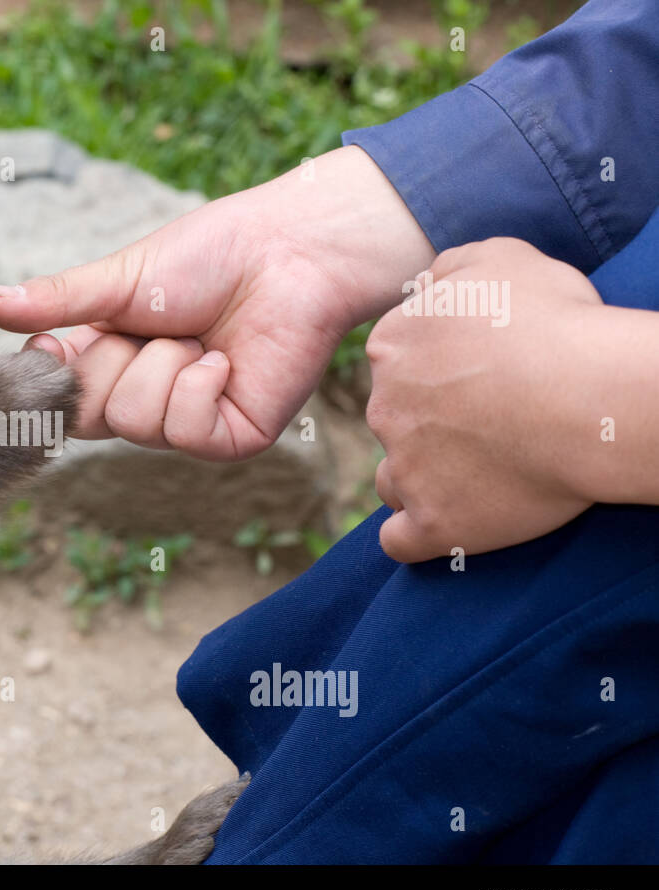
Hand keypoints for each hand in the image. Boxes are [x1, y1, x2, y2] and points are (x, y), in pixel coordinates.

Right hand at [0, 146, 434, 460]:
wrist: (288, 251)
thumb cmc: (209, 256)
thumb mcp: (116, 280)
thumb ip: (53, 301)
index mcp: (111, 363)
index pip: (57, 398)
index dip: (53, 376)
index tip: (52, 346)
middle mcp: (144, 398)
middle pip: (90, 416)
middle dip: (116, 360)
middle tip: (156, 325)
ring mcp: (186, 423)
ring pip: (136, 421)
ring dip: (165, 365)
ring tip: (199, 336)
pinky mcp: (228, 438)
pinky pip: (184, 431)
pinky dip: (199, 385)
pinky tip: (223, 359)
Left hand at [367, 237, 602, 561]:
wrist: (593, 398)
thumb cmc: (556, 323)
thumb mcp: (501, 260)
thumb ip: (449, 269)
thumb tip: (424, 286)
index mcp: (391, 346)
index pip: (395, 363)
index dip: (437, 372)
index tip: (483, 379)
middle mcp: (383, 408)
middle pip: (393, 421)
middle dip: (430, 425)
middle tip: (495, 425)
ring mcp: (404, 469)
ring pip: (393, 480)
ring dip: (421, 480)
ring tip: (476, 477)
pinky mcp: (431, 523)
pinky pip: (401, 541)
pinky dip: (418, 536)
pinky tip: (446, 526)